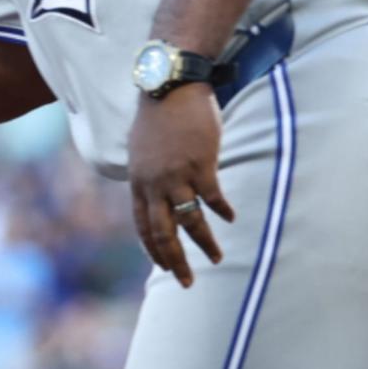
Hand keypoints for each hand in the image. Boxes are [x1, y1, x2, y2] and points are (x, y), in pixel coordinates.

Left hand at [127, 83, 235, 287]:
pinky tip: (230, 218)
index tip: (164, 267)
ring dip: (204, 243)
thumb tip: (156, 193)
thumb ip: (147, 174)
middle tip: (187, 281)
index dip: (154, 249)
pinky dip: (221, 211)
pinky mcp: (200, 164)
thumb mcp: (141, 149)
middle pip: (163, 232)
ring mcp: (176, 175)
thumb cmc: (158, 116)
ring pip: (189, 221)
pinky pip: (212, 198)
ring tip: (215, 258)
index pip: (142, 225)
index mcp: (138, 181)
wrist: (169, 87)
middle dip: (175, 261)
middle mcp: (153, 183)